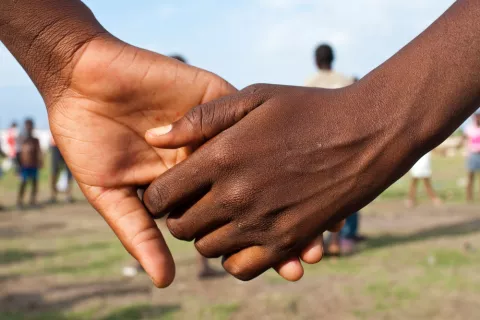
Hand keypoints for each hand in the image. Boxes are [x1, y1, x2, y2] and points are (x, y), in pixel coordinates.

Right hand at [47, 37, 329, 285]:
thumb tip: (164, 281)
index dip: (256, 242)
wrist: (81, 82)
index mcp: (186, 186)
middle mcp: (207, 160)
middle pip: (252, 193)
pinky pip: (245, 117)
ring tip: (318, 218)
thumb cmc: (87, 140)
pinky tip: (295, 162)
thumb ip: (138, 232)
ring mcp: (213, 130)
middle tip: (312, 252)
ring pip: (259, 158)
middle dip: (280, 221)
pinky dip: (269, 138)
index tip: (288, 267)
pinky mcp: (213, 98)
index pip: (227, 217)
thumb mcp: (110, 192)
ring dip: (285, 185)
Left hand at [143, 83, 409, 279]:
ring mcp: (263, 223)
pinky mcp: (289, 242)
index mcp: (222, 158)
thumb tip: (153, 137)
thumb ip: (200, 118)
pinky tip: (244, 236)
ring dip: (207, 236)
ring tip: (222, 217)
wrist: (366, 133)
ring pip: (207, 250)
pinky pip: (242, 268)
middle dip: (180, 215)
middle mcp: (236, 196)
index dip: (157, 194)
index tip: (169, 189)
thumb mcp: (253, 97)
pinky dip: (235, 258)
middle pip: (180, 227)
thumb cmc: (308, 109)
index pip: (161, 196)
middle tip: (196, 202)